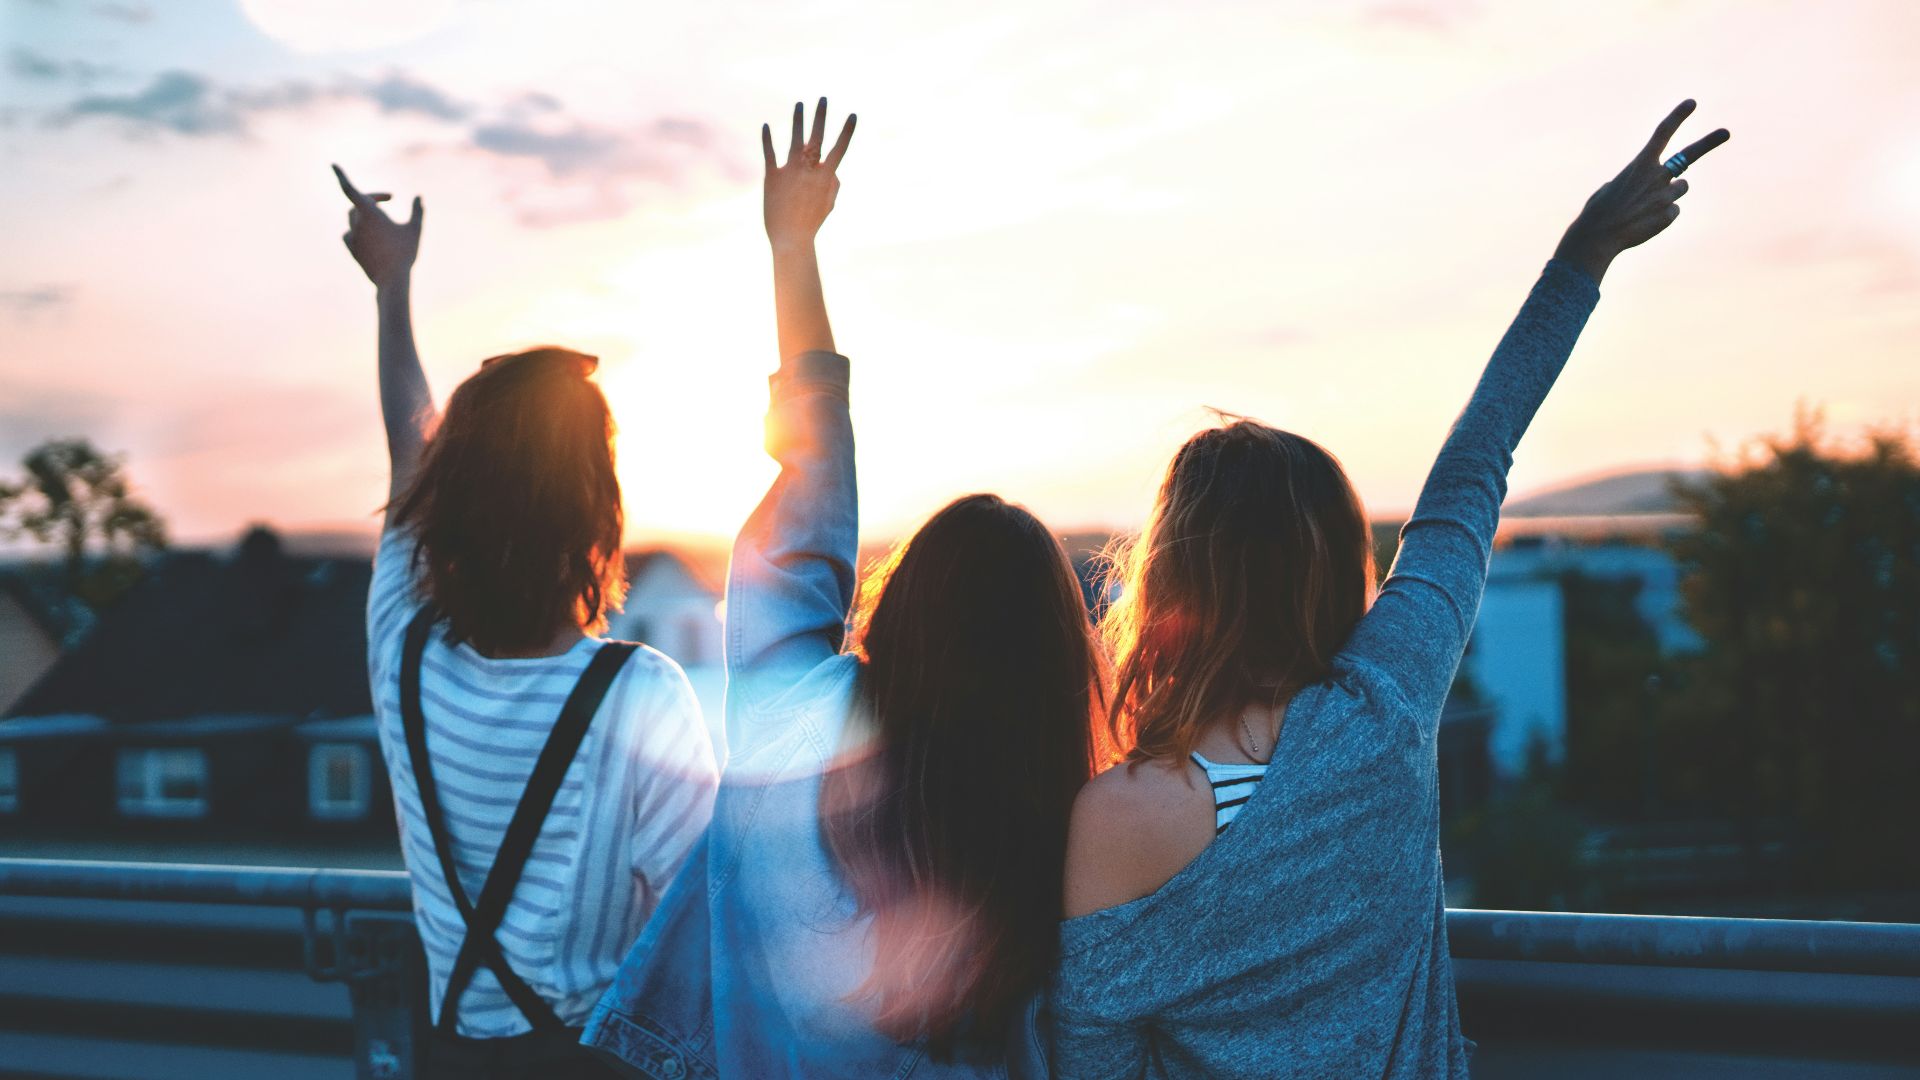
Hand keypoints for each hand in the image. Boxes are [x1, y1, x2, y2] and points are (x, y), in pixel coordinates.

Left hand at [333, 164, 422, 289]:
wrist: (392, 281)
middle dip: (372, 198)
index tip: (332, 165)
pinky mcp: (352, 250)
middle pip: (358, 203)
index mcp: (369, 213)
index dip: (341, 175)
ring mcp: (353, 237)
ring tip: (382, 219)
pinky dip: (357, 231)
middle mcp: (357, 223)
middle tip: (389, 198)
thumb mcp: (414, 230)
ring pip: (353, 218)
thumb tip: (418, 197)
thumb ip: (417, 212)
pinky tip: (368, 236)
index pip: (350, 189)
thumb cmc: (404, 253)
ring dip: (365, 214)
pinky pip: (350, 234)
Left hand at [762, 98, 854, 250]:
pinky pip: (769, 153)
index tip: (853, 114)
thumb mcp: (829, 204)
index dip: (847, 131)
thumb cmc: (812, 223)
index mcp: (825, 177)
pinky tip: (765, 125)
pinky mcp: (772, 176)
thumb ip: (834, 184)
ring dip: (798, 120)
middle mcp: (808, 170)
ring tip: (800, 104)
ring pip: (794, 139)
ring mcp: (790, 171)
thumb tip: (833, 169)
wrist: (790, 239)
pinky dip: (767, 139)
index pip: (839, 149)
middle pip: (817, 137)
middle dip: (821, 116)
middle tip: (823, 98)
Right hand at [1554, 100, 1728, 283]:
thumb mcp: (1611, 187)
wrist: (1598, 236)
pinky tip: (1644, 222)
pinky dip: (1661, 216)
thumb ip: (1632, 182)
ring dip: (1668, 195)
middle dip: (1709, 142)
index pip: (1662, 133)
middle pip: (1688, 154)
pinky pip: (1673, 211)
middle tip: (1725, 132)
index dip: (1678, 116)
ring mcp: (1666, 195)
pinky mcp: (1670, 214)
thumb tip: (1644, 189)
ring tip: (1644, 208)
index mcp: (1640, 163)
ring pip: (1680, 188)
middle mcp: (1657, 175)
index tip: (1692, 103)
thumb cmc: (1598, 211)